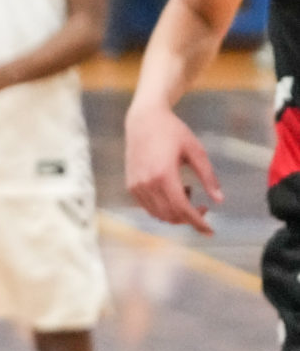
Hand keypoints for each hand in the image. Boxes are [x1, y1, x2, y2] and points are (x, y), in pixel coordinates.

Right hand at [126, 102, 222, 233]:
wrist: (144, 120)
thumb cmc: (173, 132)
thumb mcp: (196, 151)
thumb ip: (208, 177)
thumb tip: (220, 200)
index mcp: (164, 174)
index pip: (182, 208)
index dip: (198, 222)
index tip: (210, 231)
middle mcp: (147, 183)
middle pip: (171, 216)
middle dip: (190, 218)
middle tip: (204, 206)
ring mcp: (137, 186)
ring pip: (159, 215)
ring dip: (177, 213)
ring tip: (188, 192)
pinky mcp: (131, 186)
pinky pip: (149, 208)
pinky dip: (164, 208)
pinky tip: (174, 191)